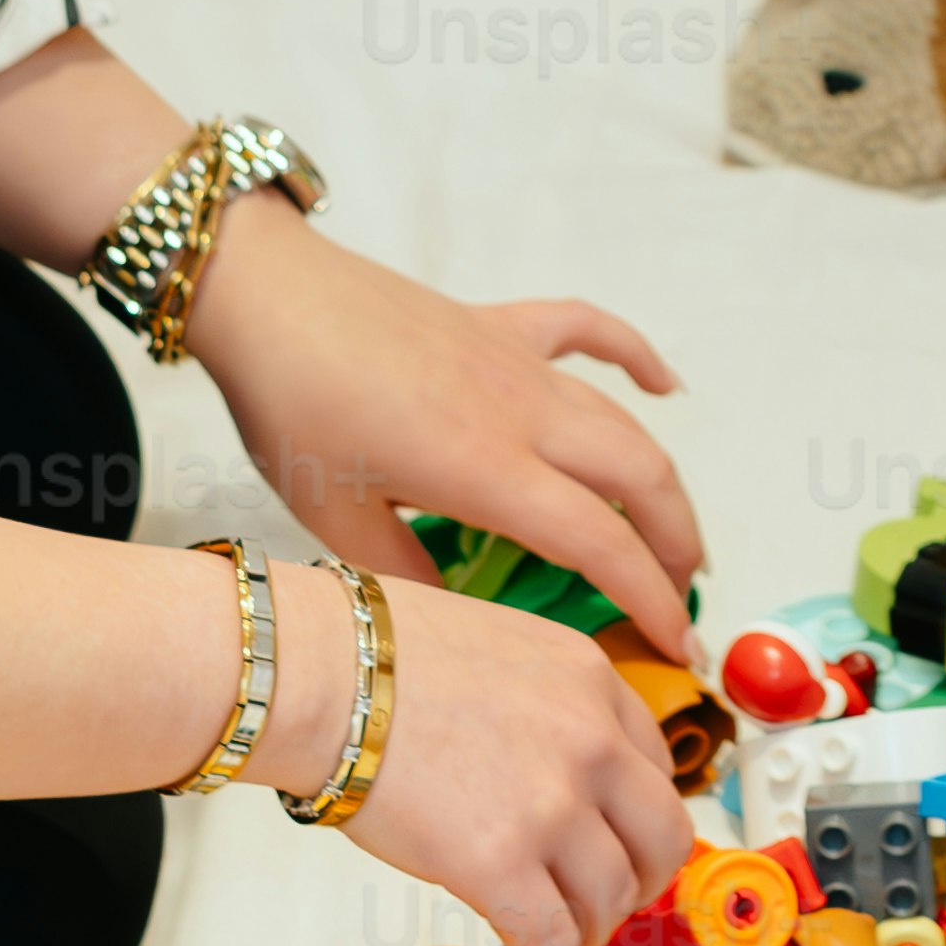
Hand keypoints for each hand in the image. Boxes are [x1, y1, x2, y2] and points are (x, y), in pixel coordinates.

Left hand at [187, 215, 706, 653]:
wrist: (266, 297)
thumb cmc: (291, 407)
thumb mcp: (338, 522)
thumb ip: (407, 578)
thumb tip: (458, 624)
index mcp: (486, 470)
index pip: (601, 543)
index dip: (651, 600)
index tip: (678, 648)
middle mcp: (522, 412)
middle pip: (640, 477)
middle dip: (677, 543)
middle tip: (679, 596)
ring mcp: (517, 362)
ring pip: (623, 419)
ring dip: (659, 478)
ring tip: (669, 530)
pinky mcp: (497, 324)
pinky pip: (588, 332)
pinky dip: (635, 358)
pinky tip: (663, 386)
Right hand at [312, 567, 699, 945]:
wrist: (322, 675)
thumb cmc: (380, 656)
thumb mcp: (502, 646)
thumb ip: (547, 702)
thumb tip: (546, 766)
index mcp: (592, 680)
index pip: (657, 767)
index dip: (634, 819)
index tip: (613, 843)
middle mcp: (592, 741)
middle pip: (661, 839)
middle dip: (637, 883)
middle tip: (600, 902)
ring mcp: (553, 805)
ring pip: (611, 899)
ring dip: (586, 931)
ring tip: (551, 941)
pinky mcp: (500, 862)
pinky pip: (552, 940)